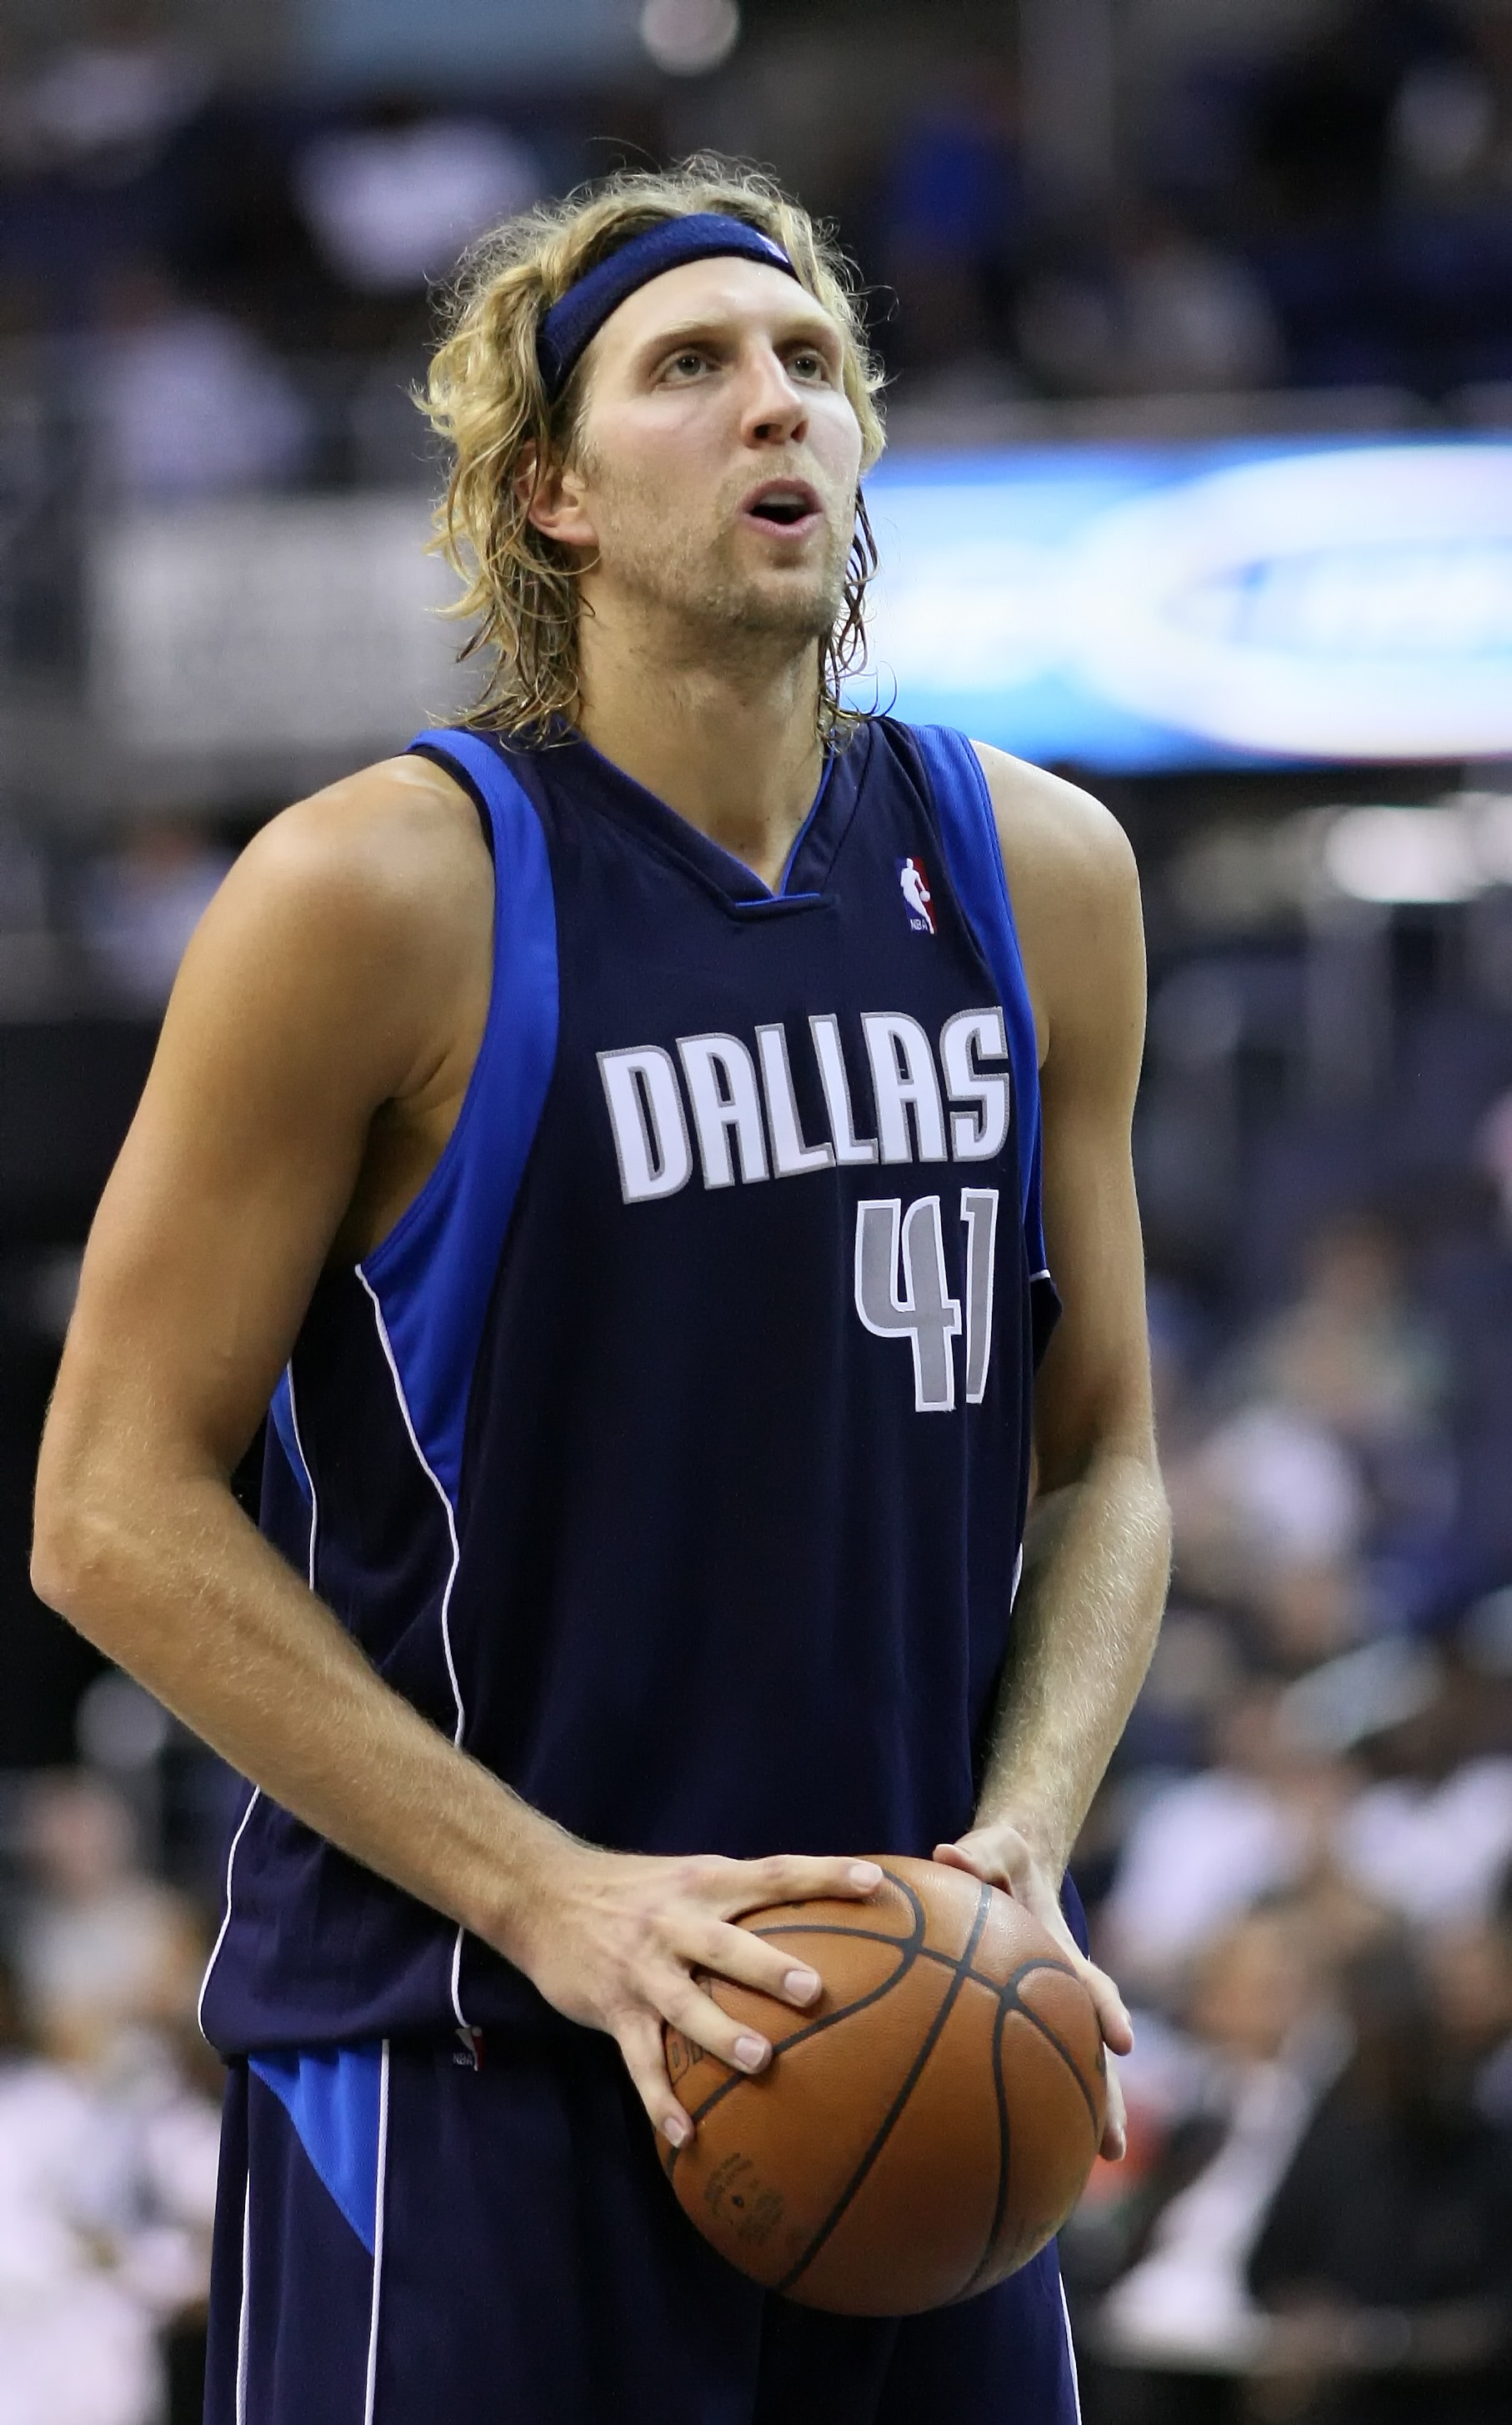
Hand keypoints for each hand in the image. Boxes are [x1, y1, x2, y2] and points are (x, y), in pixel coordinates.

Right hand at [510, 1842, 883, 2148]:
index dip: (822, 1875)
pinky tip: (686, 2135)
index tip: (872, 1881)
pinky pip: (640, 2062)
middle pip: (726, 1945)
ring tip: (761, 2062)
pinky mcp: (612, 2009)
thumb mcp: (687, 1877)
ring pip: (685, 2005)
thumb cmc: (633, 1891)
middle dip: (768, 1967)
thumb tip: (819, 1919)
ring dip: (722, 2035)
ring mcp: (642, 1968)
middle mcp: (674, 1922)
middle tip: (813, 1991)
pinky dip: (661, 2100)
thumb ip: (741, 1899)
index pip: (773, 1873)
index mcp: (704, 1883)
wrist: (541, 1893)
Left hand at [933, 1821, 1131, 2159]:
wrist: (1004, 1866)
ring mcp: (1045, 2013)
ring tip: (1087, 2170)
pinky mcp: (1016, 2026)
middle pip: (1091, 2052)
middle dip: (1106, 2099)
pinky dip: (1022, 2108)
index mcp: (1059, 1954)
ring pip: (1067, 2073)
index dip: (1107, 2012)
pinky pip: (1021, 2070)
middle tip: (1112, 2148)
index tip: (1123, 2041)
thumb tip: (949, 1855)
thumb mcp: (993, 1847)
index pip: (1091, 1986)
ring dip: (1078, 2118)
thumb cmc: (998, 1858)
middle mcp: (1061, 1992)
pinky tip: (1004, 2152)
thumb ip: (978, 1853)